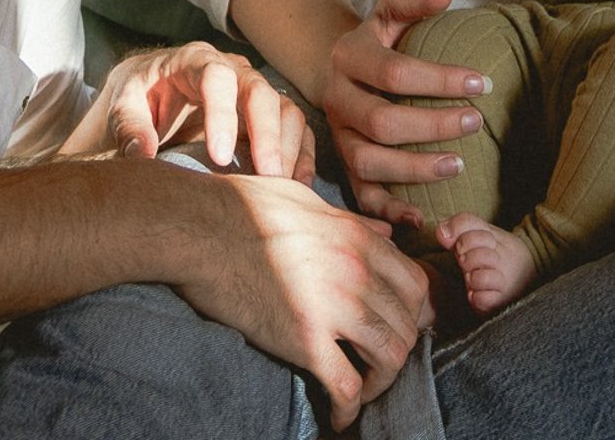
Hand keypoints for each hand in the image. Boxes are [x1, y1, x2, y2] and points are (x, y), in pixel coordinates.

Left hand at [68, 42, 313, 180]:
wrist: (152, 89)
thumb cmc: (139, 97)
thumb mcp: (124, 104)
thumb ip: (129, 126)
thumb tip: (142, 156)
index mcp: (194, 61)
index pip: (216, 78)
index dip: (222, 114)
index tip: (219, 158)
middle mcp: (232, 70)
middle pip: (259, 91)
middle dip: (266, 134)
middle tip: (266, 176)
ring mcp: (254, 91)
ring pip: (285, 109)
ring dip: (287, 148)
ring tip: (281, 188)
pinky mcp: (268, 115)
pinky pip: (296, 129)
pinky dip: (301, 155)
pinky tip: (297, 186)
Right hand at [178, 172, 429, 428]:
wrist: (199, 228)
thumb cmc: (244, 207)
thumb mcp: (307, 200)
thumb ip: (351, 220)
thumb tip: (385, 231)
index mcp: (357, 236)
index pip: (415, 283)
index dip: (415, 313)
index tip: (400, 328)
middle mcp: (356, 270)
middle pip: (407, 324)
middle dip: (400, 350)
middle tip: (378, 364)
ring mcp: (333, 306)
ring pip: (390, 357)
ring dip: (381, 381)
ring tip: (362, 389)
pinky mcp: (304, 339)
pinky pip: (347, 386)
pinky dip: (348, 407)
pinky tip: (338, 415)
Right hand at [319, 0, 488, 224]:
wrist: (344, 69)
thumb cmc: (380, 38)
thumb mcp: (390, 9)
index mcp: (347, 56)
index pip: (394, 72)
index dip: (439, 78)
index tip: (483, 81)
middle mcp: (336, 99)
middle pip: (382, 122)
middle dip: (433, 125)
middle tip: (476, 120)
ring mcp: (339, 137)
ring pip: (369, 162)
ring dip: (416, 169)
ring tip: (459, 164)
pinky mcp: (345, 168)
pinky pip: (362, 197)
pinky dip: (390, 211)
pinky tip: (424, 217)